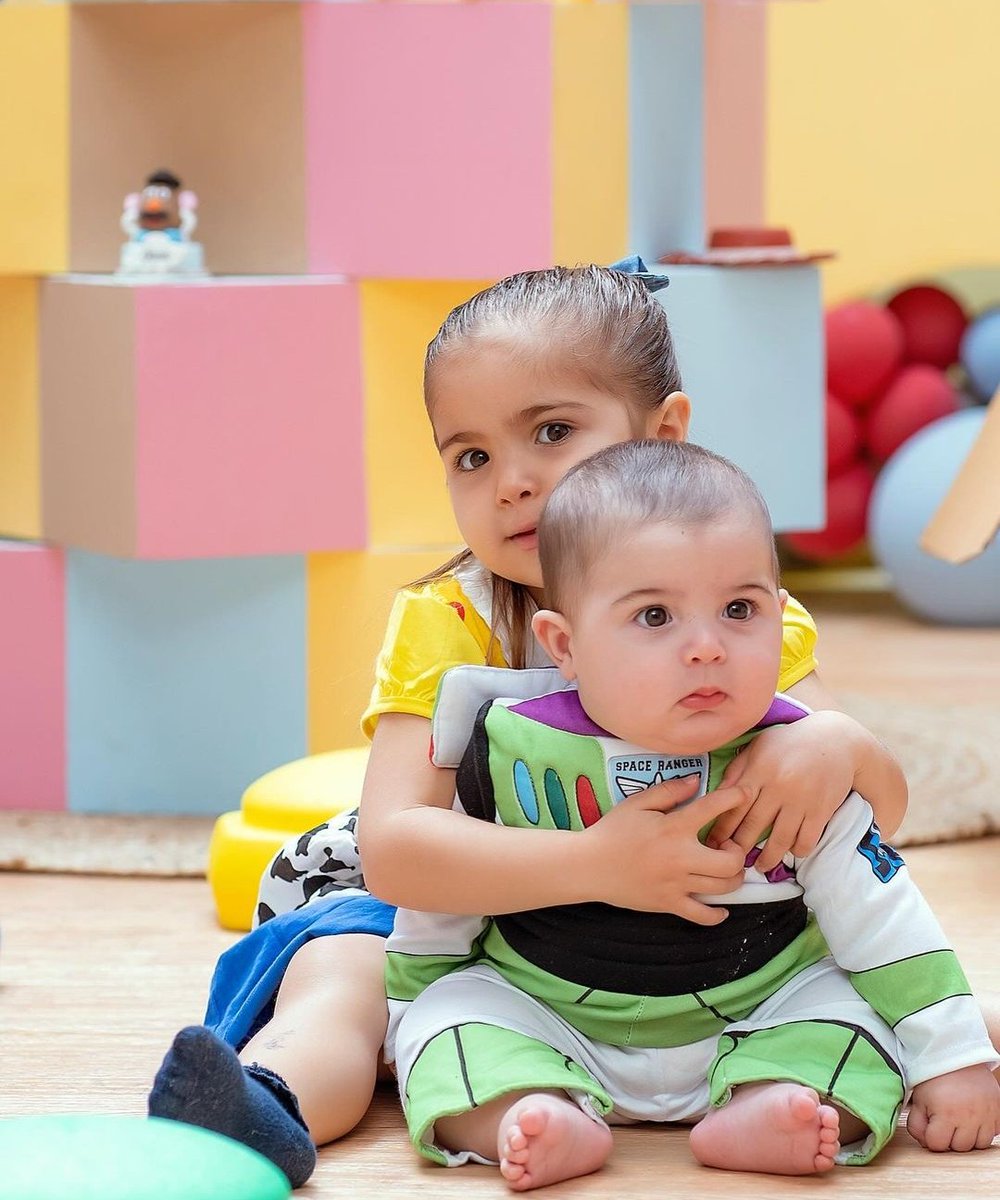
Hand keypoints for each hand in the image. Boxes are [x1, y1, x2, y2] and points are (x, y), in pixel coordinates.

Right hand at [587, 776, 749, 924]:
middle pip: (731, 861)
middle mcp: (680, 857)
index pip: (713, 809)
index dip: (735, 798)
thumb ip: (669, 791)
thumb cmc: (612, 832)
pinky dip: (716, 914)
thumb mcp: (637, 803)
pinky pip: (702, 916)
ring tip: (723, 868)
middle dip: (738, 852)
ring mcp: (676, 884)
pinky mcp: (669, 904)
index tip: (744, 794)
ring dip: (732, 878)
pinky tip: (719, 906)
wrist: (588, 866)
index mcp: (673, 828)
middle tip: (728, 846)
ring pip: (724, 887)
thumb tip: (696, 782)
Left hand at [706, 711, 858, 872]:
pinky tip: (791, 852)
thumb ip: (737, 770)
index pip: (734, 805)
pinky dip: (797, 850)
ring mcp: (801, 799)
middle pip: (754, 825)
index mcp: (759, 770)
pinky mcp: (821, 809)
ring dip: (769, 857)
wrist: (835, 739)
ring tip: (760, 866)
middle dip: (740, 847)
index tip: (714, 843)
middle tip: (731, 861)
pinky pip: (806, 839)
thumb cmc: (789, 743)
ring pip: (780, 839)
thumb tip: (717, 795)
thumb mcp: (759, 747)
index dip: (722, 828)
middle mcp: (778, 786)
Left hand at [907, 1064, 999, 1151]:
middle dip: (949, 1138)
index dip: (930, 1137)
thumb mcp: (919, 1098)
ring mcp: (986, 1115)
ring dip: (968, 1137)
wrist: (956, 1053)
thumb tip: (924, 1142)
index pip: (937, 1145)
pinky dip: (984, 1129)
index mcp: (946, 1113)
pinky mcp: (998, 1111)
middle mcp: (969, 1117)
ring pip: (979, 1144)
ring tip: (959, 1120)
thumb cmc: (935, 1076)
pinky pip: (994, 1132)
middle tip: (944, 1121)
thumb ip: (917, 1124)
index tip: (930, 1125)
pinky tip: (973, 1117)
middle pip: (959, 1147)